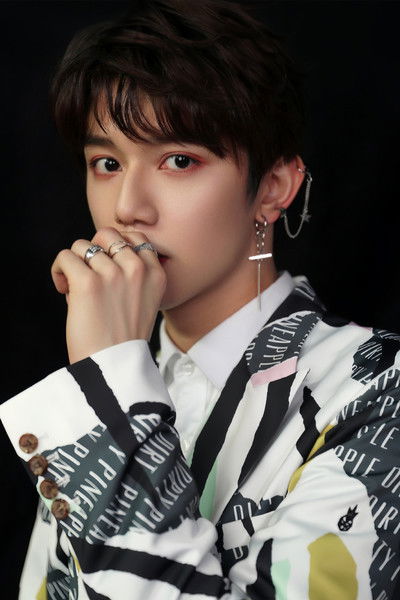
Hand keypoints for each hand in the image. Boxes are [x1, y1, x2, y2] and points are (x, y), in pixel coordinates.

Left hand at [51, 227, 165, 363]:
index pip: (137, 237)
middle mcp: (137, 270)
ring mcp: (113, 274)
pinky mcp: (88, 283)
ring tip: (74, 288)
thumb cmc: (123, 339)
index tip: (105, 262)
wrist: (113, 368)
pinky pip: (65, 257)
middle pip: (108, 233)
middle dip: (94, 249)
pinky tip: (63, 288)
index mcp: (155, 274)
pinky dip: (59, 271)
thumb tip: (101, 250)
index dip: (115, 245)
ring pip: (82, 246)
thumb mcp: (144, 302)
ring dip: (74, 265)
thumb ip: (133, 275)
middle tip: (88, 273)